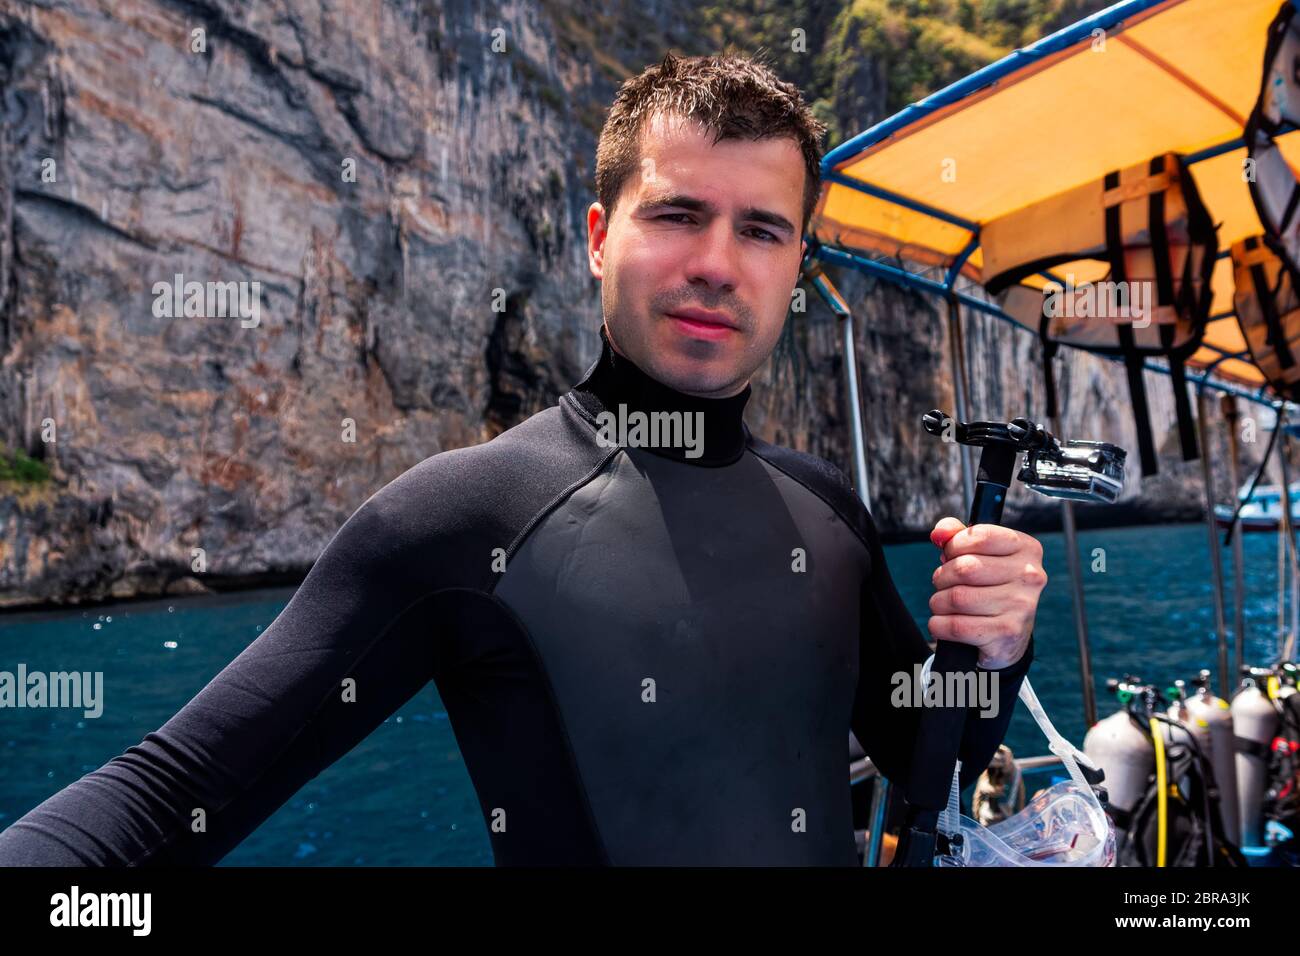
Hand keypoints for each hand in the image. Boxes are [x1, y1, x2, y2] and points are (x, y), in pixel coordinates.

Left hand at [927, 517, 1044, 668]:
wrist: (1007, 637)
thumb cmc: (988, 585)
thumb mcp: (979, 554)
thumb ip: (956, 534)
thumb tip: (939, 533)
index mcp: (1027, 549)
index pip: (980, 536)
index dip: (954, 546)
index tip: (950, 556)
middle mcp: (1030, 576)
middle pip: (964, 568)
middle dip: (942, 576)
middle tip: (942, 583)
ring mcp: (1021, 606)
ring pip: (957, 598)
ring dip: (938, 602)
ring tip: (943, 604)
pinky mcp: (1007, 633)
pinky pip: (956, 626)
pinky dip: (938, 625)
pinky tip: (942, 624)